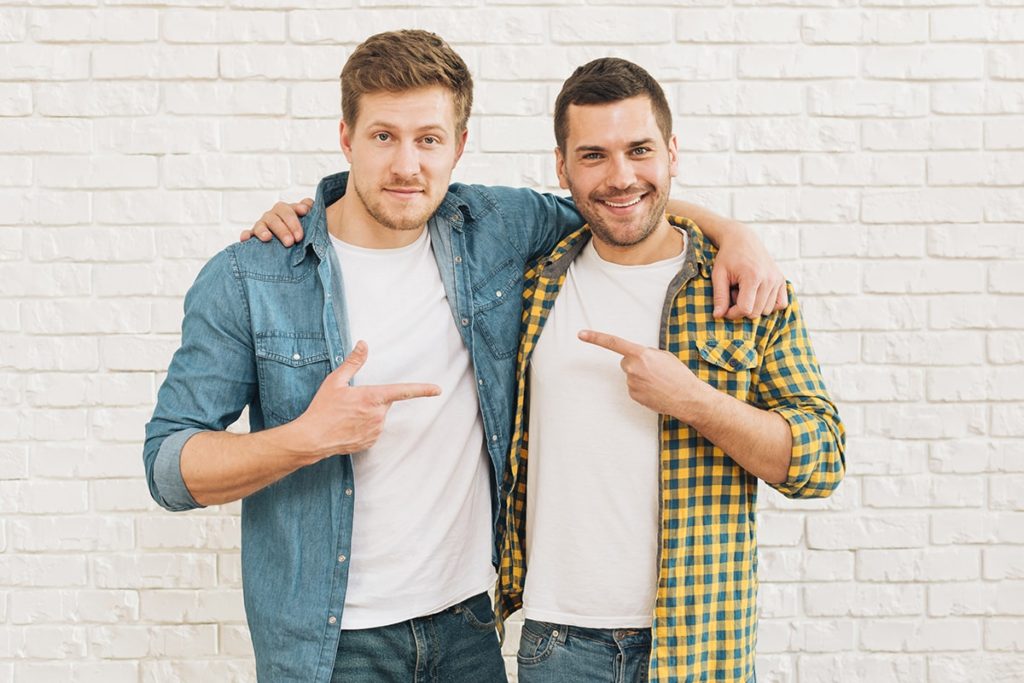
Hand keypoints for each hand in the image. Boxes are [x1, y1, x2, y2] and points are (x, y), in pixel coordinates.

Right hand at [240, 198, 313, 245]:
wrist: (288, 241)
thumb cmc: (298, 230)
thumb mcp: (307, 221)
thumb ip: (310, 211)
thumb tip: (309, 205)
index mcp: (286, 210)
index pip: (290, 208)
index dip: (297, 209)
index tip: (304, 212)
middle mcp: (273, 215)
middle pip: (276, 218)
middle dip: (284, 228)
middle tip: (292, 241)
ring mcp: (262, 225)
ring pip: (261, 225)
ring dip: (263, 231)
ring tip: (267, 238)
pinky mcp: (253, 235)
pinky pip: (248, 233)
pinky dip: (246, 235)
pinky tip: (245, 239)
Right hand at [294, 341, 440, 459]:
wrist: (312, 438)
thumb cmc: (322, 408)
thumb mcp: (335, 381)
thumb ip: (353, 362)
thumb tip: (363, 344)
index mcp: (372, 397)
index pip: (403, 391)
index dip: (422, 390)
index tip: (437, 389)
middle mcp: (378, 415)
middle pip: (384, 402)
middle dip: (372, 400)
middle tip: (350, 403)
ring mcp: (375, 431)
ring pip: (378, 417)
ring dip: (367, 414)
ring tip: (345, 416)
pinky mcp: (370, 442)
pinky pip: (372, 430)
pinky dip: (363, 427)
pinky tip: (347, 427)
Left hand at [578, 329, 702, 418]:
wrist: (688, 397)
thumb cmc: (678, 375)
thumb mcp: (664, 356)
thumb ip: (646, 353)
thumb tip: (636, 357)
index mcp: (640, 354)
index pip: (613, 343)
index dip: (596, 337)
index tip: (581, 334)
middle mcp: (632, 368)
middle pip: (626, 361)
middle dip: (637, 364)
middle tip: (655, 370)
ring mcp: (632, 383)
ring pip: (631, 376)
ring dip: (641, 377)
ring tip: (659, 382)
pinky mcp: (633, 395)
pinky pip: (634, 387)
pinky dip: (643, 388)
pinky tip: (656, 390)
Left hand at [711, 223, 786, 319]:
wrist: (742, 239)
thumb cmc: (728, 257)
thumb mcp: (718, 275)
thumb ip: (719, 296)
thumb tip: (718, 316)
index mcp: (752, 277)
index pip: (745, 309)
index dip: (732, 314)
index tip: (724, 309)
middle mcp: (769, 279)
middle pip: (756, 312)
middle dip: (742, 309)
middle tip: (734, 293)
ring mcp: (777, 280)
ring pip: (767, 311)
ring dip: (754, 306)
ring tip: (745, 291)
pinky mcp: (782, 280)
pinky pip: (780, 304)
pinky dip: (769, 305)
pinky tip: (757, 295)